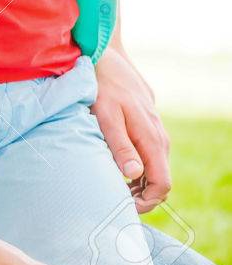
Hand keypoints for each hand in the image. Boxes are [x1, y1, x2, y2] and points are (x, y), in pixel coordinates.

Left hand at [92, 45, 171, 212]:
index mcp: (151, 139)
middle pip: (160, 180)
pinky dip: (137, 167)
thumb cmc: (101, 88)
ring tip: (113, 184)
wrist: (107, 59)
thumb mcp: (105, 116)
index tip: (124, 205)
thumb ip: (120, 145)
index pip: (162, 184)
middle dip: (142, 195)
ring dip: (138, 182)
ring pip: (155, 167)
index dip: (146, 201)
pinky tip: (116, 166)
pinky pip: (149, 154)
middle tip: (115, 198)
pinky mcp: (148, 125)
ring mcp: (156, 131)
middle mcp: (159, 138)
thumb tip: (134, 174)